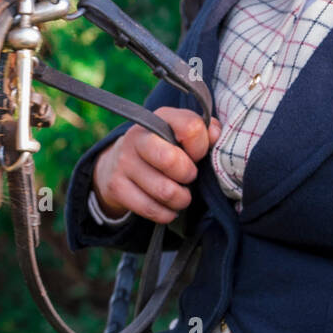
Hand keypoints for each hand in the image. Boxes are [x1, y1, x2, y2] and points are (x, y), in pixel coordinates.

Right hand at [92, 108, 221, 224]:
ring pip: (164, 191)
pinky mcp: (116, 186)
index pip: (190, 128)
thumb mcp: (181, 133)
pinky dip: (166, 214)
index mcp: (160, 118)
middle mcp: (138, 136)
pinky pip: (150, 209)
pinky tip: (168, 208)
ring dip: (181, 199)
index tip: (197, 155)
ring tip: (181, 196)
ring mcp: (124, 161)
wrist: (119, 163)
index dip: (200, 147)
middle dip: (188, 175)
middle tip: (189, 178)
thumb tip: (215, 134)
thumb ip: (203, 131)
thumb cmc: (163, 147)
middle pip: (171, 160)